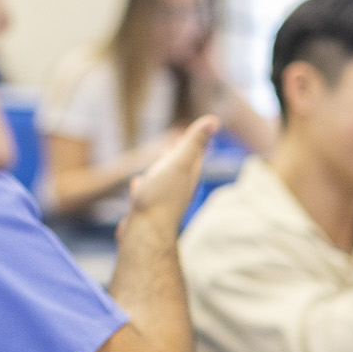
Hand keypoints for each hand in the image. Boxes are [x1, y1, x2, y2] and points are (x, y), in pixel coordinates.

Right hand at [126, 114, 218, 229]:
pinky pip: (146, 194)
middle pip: (180, 167)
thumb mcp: (179, 161)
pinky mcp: (147, 210)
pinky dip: (143, 186)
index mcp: (188, 175)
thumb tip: (215, 120)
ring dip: (159, 171)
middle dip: (177, 155)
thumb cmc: (161, 195)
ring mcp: (163, 201)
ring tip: (157, 163)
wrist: (145, 231)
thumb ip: (194, 142)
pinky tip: (136, 186)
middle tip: (179, 144)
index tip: (202, 130)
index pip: (195, 154)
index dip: (196, 142)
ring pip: (162, 181)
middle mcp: (178, 189)